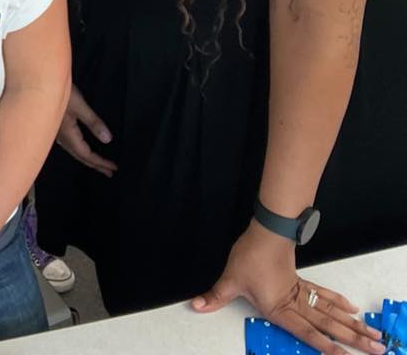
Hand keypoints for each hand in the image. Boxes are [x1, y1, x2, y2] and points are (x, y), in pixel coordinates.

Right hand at [56, 84, 115, 175]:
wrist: (36, 84)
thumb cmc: (57, 93)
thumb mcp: (79, 106)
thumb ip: (93, 122)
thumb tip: (108, 140)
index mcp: (68, 135)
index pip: (87, 155)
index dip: (100, 162)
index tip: (113, 168)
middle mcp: (61, 138)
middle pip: (80, 156)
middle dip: (95, 165)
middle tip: (109, 172)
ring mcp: (56, 134)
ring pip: (74, 152)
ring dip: (88, 158)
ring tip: (99, 164)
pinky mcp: (55, 128)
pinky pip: (70, 145)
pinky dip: (80, 151)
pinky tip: (81, 147)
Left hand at [192, 223, 384, 354]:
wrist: (265, 232)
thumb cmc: (250, 256)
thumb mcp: (230, 279)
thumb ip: (216, 296)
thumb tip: (196, 306)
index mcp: (279, 308)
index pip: (306, 332)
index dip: (325, 347)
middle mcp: (294, 303)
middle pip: (328, 325)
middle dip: (352, 339)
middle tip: (378, 350)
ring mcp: (300, 292)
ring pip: (331, 312)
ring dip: (352, 324)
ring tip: (374, 335)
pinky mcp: (301, 281)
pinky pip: (323, 295)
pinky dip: (337, 302)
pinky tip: (351, 310)